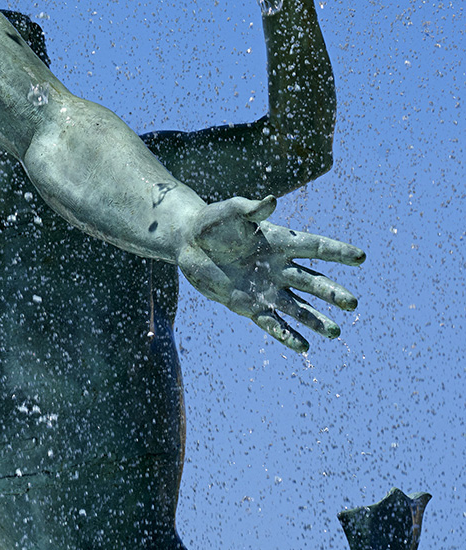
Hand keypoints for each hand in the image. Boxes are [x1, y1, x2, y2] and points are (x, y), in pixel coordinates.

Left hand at [176, 195, 363, 351]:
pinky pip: (271, 322)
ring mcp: (265, 287)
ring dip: (315, 320)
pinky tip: (302, 348)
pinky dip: (285, 335)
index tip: (361, 257)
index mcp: (279, 241)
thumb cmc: (213, 222)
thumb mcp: (231, 212)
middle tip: (353, 304)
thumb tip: (272, 200)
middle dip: (331, 292)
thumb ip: (251, 208)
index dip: (337, 251)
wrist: (189, 243)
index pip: (314, 247)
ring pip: (296, 306)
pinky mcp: (248, 304)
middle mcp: (278, 267)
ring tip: (334, 333)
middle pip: (310, 281)